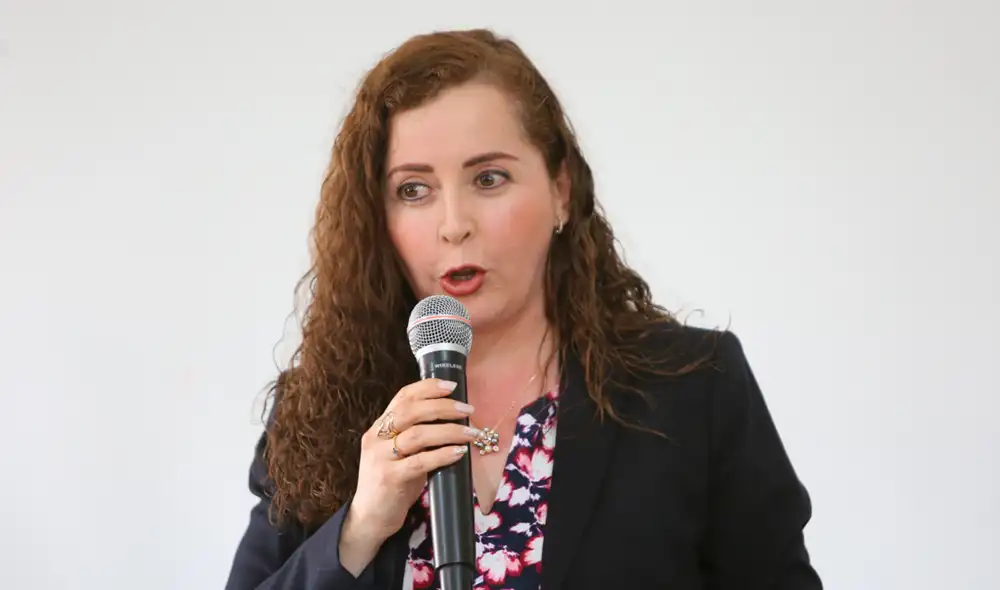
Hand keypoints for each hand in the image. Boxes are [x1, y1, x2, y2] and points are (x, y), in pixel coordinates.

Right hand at [348, 378, 477, 542]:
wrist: (369, 518)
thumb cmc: (392, 484)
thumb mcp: (400, 454)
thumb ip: (417, 436)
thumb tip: (454, 421)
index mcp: (379, 427)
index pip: (402, 397)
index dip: (428, 387)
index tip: (452, 385)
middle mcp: (376, 438)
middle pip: (410, 411)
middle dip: (442, 407)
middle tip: (467, 409)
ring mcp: (381, 458)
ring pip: (417, 435)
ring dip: (449, 431)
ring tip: (470, 433)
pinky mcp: (389, 478)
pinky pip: (420, 461)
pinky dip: (442, 454)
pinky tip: (459, 452)